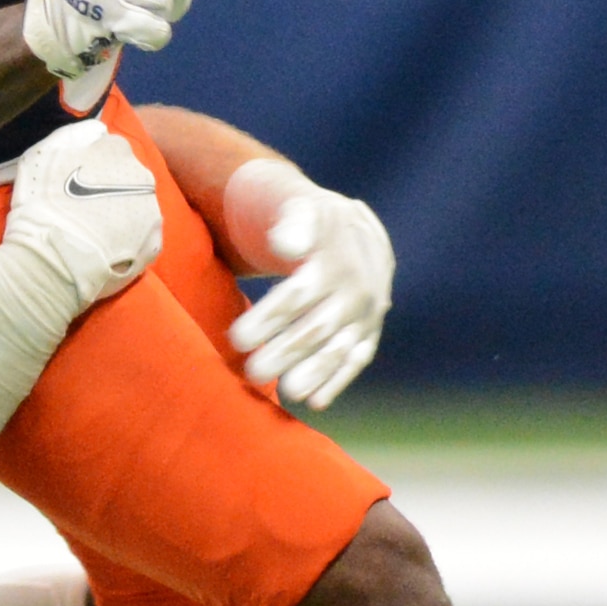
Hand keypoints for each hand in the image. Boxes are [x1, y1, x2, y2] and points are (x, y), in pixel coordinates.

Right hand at [0, 123, 163, 307]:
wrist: (52, 259)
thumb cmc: (41, 203)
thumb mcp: (42, 154)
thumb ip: (72, 136)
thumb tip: (95, 132)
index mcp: (117, 149)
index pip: (109, 149)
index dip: (91, 166)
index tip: (75, 181)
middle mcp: (143, 175)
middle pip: (128, 178)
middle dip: (111, 188)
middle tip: (85, 208)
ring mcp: (151, 211)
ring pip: (137, 206)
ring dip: (121, 214)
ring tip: (95, 232)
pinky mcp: (154, 244)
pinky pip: (142, 237)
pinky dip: (128, 241)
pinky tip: (107, 250)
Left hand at [223, 157, 392, 410]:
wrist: (339, 222)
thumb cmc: (297, 215)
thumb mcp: (294, 204)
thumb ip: (292, 222)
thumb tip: (286, 244)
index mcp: (335, 256)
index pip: (299, 292)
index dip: (269, 317)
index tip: (237, 338)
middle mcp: (357, 286)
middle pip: (317, 326)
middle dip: (284, 352)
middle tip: (251, 373)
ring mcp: (367, 310)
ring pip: (339, 346)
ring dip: (313, 372)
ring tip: (286, 393)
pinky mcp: (369, 328)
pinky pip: (357, 357)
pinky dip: (339, 380)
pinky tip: (317, 401)